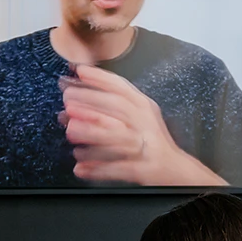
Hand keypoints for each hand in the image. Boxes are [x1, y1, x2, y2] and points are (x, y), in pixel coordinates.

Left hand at [61, 66, 220, 185]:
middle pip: (118, 107)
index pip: (122, 87)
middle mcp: (145, 122)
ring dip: (92, 133)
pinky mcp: (143, 168)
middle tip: (67, 99)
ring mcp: (146, 145)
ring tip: (70, 131)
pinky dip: (98, 169)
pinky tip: (80, 168)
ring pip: (117, 136)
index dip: (101, 77)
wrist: (175, 170)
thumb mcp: (138, 116)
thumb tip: (76, 98)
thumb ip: (113, 105)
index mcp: (143, 106)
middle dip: (91, 100)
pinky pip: (117, 168)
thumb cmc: (150, 141)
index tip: (80, 70)